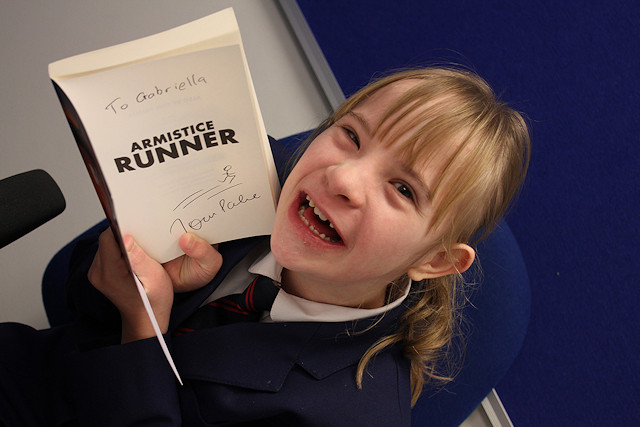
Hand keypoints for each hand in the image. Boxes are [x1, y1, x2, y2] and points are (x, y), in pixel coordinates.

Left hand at [88, 229, 221, 342]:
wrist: (146, 319)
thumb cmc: (154, 301)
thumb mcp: (155, 278)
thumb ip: (139, 258)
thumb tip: (125, 238)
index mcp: (109, 272)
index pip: (108, 236)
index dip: (123, 228)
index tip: (139, 229)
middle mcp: (97, 272)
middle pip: (107, 239)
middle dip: (124, 235)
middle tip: (143, 241)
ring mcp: (96, 274)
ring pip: (107, 244)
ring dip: (122, 243)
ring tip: (140, 251)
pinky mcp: (99, 274)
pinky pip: (108, 252)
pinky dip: (120, 250)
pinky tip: (134, 258)